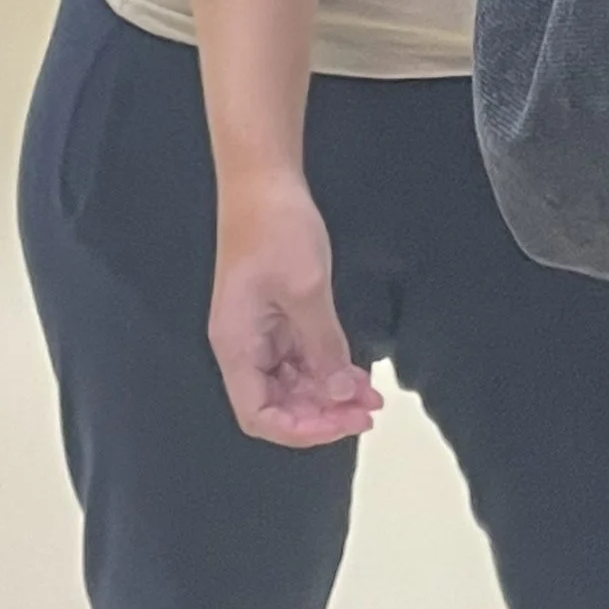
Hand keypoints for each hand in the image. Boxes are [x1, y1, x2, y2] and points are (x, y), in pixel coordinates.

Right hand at [210, 177, 382, 446]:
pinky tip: (356, 373)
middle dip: (323, 412)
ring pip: (292, 382)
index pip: (258, 415)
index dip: (300, 429)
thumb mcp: (306, 289)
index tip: (343, 422)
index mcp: (237, 345)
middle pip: (277, 403)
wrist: (264, 179)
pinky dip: (327, 368)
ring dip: (329, 393)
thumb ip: (323, 346)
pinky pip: (299, 357)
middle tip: (369, 411)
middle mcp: (244, 346)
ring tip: (370, 397)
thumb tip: (340, 394)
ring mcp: (259, 331)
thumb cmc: (276, 228)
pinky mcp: (276, 315)